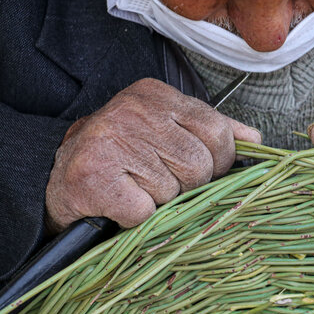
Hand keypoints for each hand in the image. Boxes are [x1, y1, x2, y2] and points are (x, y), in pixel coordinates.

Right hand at [46, 78, 260, 231]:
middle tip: (159, 180)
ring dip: (161, 201)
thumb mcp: (167, 130)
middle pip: (200, 164)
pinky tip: (121, 203)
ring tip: (137, 188)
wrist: (59, 178)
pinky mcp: (94, 177)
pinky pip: (146, 212)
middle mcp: (134, 111)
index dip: (218, 160)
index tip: (202, 168)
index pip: (217, 131)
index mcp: (156, 95)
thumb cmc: (122, 157)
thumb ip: (211, 131)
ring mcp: (111, 142)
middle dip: (188, 184)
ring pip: (175, 190)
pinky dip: (138, 218)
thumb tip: (254, 140)